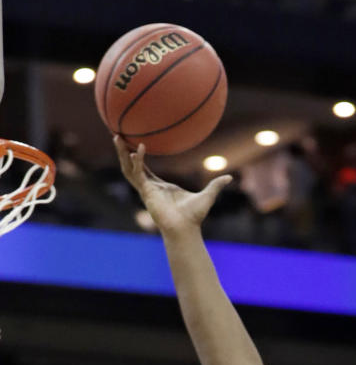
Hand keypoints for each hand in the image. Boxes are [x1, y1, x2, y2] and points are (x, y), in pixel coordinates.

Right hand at [114, 136, 231, 233]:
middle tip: (117, 135)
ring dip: (122, 153)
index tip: (134, 143)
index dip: (139, 157)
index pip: (145, 169)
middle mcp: (151, 188)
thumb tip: (229, 178)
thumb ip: (216, 186)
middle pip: (132, 166)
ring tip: (116, 137)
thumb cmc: (194, 217)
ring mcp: (146, 190)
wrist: (186, 229)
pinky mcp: (146, 193)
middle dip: (123, 151)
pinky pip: (138, 173)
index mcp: (161, 188)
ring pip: (128, 168)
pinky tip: (139, 149)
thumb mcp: (207, 196)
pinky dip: (137, 161)